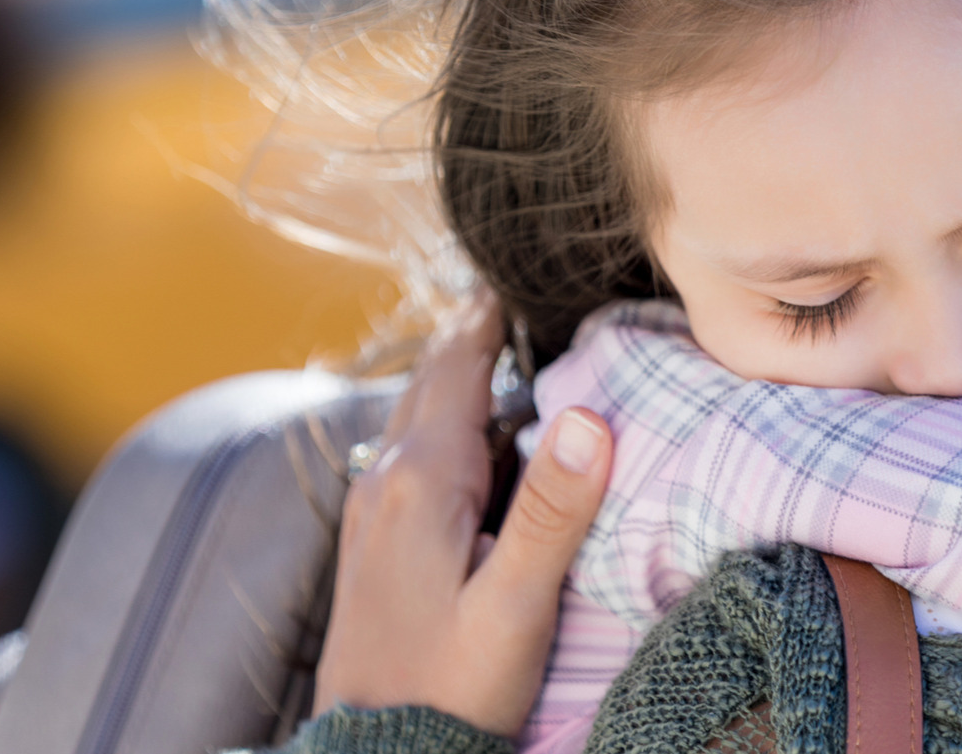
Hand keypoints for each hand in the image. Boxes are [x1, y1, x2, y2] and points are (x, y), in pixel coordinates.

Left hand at [313, 289, 612, 737]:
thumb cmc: (454, 690)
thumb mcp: (516, 606)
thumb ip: (553, 510)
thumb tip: (591, 414)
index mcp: (421, 481)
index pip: (459, 368)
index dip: (489, 316)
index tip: (516, 271)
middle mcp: (385, 481)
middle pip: (432, 382)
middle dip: (472, 338)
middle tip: (512, 297)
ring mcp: (371, 513)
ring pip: (417, 419)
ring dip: (456, 382)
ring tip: (498, 351)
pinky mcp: (372, 545)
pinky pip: (408, 457)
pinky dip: (443, 427)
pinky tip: (471, 444)